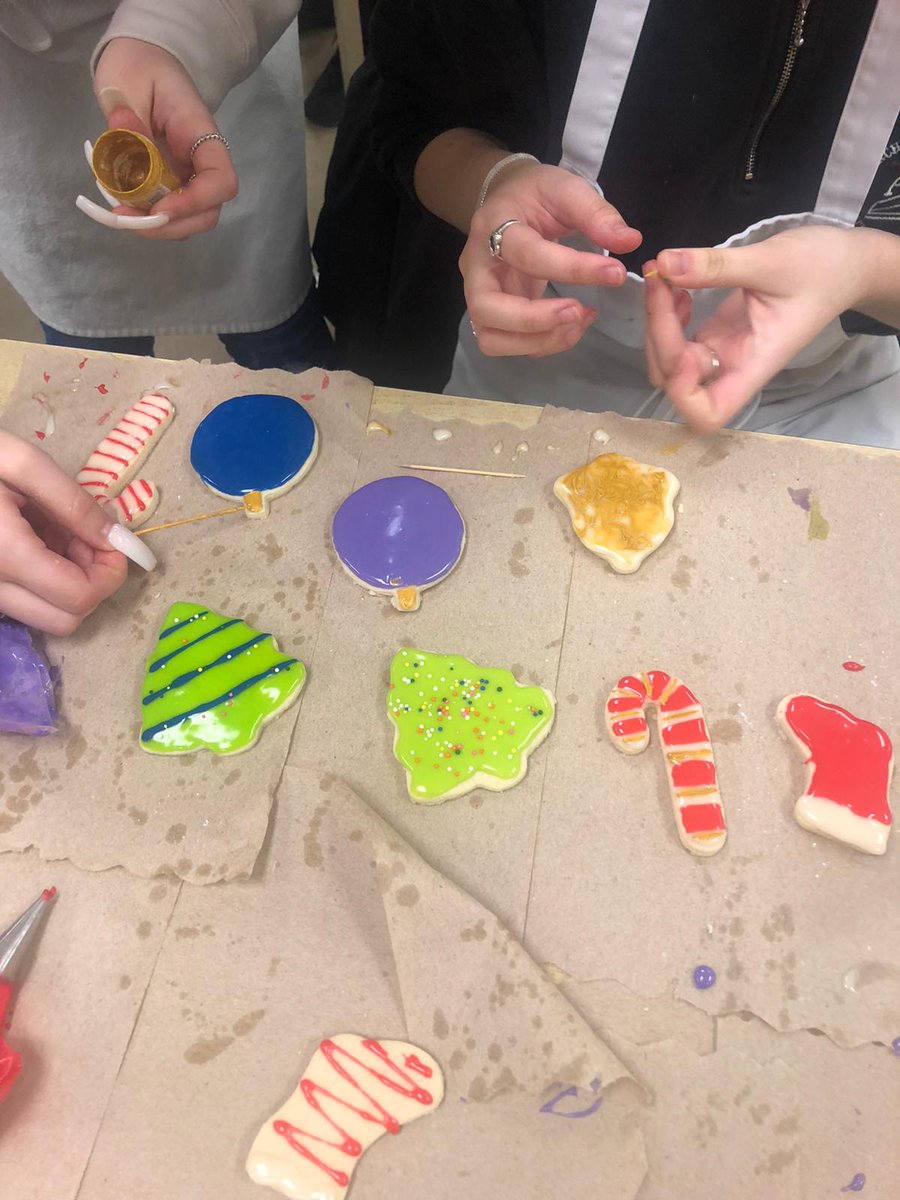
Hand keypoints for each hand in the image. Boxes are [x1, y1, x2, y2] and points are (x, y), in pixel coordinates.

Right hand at [0, 434, 128, 634]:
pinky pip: (22, 601)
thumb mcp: (19, 461)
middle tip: (87, 536)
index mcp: (4, 554)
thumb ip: (72, 502)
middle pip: (66, 619)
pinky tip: (35, 535)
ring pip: (45, 615)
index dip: (111, 573)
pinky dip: (44, 579)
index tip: (113, 539)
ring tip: (58, 529)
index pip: (80, 597)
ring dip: (69, 581)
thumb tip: (116, 538)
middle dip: (93, 582)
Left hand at [92, 38, 238, 240]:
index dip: (195, 202)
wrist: (142, 62)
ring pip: (190, 219)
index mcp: (200, 134)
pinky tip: (124, 206)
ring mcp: (188, 176)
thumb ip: (126, 114)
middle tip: (128, 218)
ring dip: (159, 227)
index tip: (159, 207)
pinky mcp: (172, 183)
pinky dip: (148, 219)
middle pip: (208, 212)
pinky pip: (169, 212)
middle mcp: (201, 162)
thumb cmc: (140, 66)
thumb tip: (123, 134)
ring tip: (122, 214)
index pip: (221, 181)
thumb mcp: (127, 82)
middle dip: (172, 225)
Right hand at [463, 163, 641, 356]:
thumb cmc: (535, 195)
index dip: (572, 269)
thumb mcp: (566, 189)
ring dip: (538, 341)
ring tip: (579, 322)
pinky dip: (541, 344)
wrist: (507, 201)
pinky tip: (572, 326)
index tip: (615, 272)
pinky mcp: (491, 315)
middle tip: (580, 312)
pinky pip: (507, 344)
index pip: (527, 254)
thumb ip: (596, 214)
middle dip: (536, 319)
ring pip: (492, 338)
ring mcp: (477, 295)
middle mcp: (476, 266)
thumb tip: (630, 241)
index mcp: (492, 225)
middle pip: (486, 307)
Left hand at [643, 226, 879, 431]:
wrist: (847, 264)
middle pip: (676, 384)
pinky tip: (677, 285)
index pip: (707, 415)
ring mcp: (722, 352)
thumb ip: (716, 266)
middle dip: (659, 338)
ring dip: (657, 324)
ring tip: (667, 278)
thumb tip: (665, 264)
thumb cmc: (823, 269)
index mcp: (754, 365)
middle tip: (662, 281)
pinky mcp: (715, 335)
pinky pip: (676, 339)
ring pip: (669, 361)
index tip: (684, 346)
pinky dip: (667, 316)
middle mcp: (733, 367)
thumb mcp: (772, 261)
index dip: (683, 391)